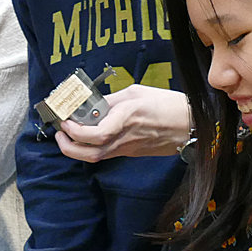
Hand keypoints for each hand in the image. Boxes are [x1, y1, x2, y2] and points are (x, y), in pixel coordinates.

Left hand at [55, 86, 190, 161]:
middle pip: (89, 154)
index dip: (74, 131)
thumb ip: (112, 99)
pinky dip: (91, 146)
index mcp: (126, 119)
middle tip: (60, 133)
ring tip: (69, 134)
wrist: (191, 125)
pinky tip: (88, 135)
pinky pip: (106, 153)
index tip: (65, 121)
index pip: (94, 134)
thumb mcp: (136, 93)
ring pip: (96, 157)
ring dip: (76, 149)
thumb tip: (91, 103)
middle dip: (68, 147)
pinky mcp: (131, 152)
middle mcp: (124, 138)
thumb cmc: (167, 105)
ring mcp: (128, 149)